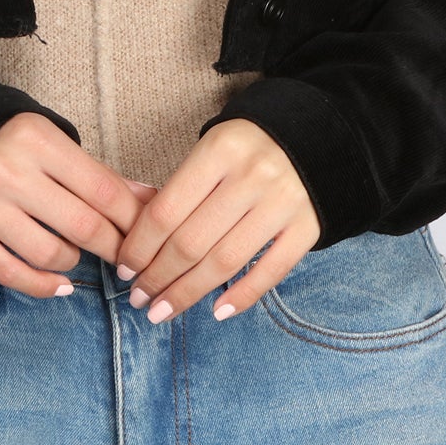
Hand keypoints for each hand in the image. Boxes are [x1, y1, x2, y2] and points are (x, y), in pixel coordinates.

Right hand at [0, 112, 152, 298]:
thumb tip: (149, 200)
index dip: (134, 218)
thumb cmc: (10, 140)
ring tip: (79, 253)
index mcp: (37, 142)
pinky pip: (11, 273)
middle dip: (115, 247)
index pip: (103, 190)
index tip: (149, 234)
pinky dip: (42, 286)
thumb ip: (96, 172)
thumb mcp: (53, 140)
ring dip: (75, 262)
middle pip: (82, 225)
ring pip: (50, 254)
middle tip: (128, 256)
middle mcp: (8, 173)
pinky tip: (62, 286)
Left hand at [116, 118, 320, 324]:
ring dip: (188, 293)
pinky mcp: (309, 227)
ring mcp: (283, 203)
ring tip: (164, 311)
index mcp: (220, 150)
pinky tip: (217, 311)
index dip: (139, 247)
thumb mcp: (214, 148)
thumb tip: (135, 241)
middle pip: (191, 242)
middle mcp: (252, 176)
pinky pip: (271, 271)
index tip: (125, 270)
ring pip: (225, 262)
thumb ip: (181, 188)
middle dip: (158, 277)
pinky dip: (242, 296)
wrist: (320, 134)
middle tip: (140, 298)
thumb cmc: (251, 146)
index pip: (167, 211)